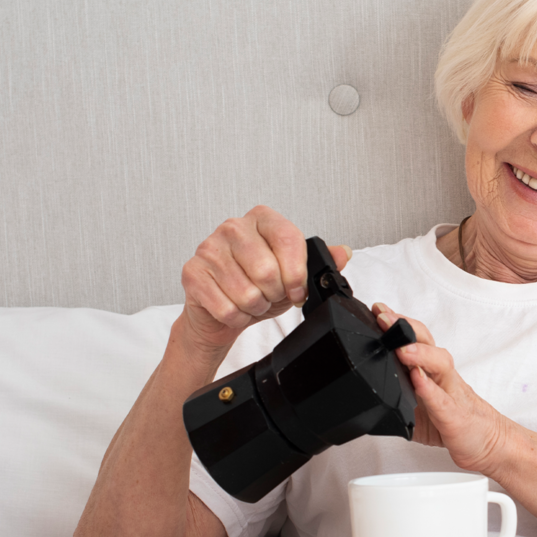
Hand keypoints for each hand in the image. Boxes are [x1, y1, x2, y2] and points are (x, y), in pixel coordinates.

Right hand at [180, 206, 350, 358]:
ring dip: (256, 307)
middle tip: (270, 295)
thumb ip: (320, 262)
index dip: (297, 273)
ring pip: (247, 293)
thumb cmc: (258, 286)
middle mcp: (233, 227)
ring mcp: (209, 248)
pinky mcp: (192, 273)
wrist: (223, 312)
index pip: (288, 239)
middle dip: (274, 294)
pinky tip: (235, 308)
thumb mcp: (294, 273)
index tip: (297, 289)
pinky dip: (237, 317)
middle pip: (267, 270)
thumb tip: (343, 253)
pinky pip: (226, 307)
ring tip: (253, 301)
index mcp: (262, 219)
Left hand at [374, 302, 508, 472]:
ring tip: (401, 348)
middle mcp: (442, 376)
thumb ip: (396, 401)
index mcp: (431, 372)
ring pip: (439, 364)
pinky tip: (418, 381)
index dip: (396, 323)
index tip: (378, 309)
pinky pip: (443, 400)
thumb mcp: (417, 410)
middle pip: (427, 342)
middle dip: (404, 327)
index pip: (413, 340)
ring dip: (419, 353)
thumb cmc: (454, 422)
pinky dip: (430, 390)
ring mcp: (451, 393)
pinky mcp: (455, 416)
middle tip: (383, 317)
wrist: (490, 442)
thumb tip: (367, 400)